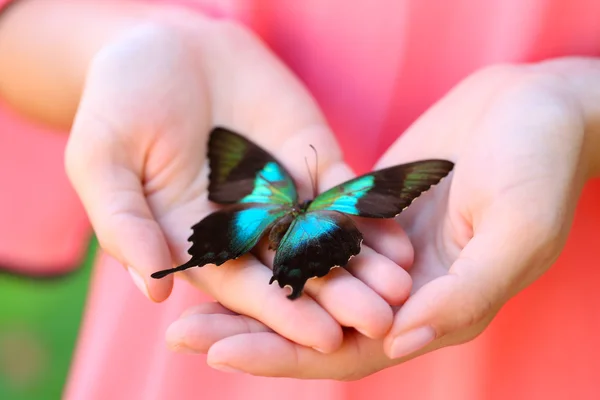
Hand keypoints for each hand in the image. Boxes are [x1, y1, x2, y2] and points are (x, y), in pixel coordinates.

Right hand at [64, 12, 412, 352]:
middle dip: (337, 296)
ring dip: (364, 262)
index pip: (243, 285)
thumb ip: (123, 223)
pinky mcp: (309, 158)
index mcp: (197, 240)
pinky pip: (342, 189)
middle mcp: (245, 227)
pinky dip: (369, 213)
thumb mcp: (102, 158)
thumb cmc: (120, 101)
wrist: (164, 45)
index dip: (282, 311)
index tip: (322, 337)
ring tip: (401, 287)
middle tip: (381, 323)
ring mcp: (282, 194)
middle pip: (295, 269)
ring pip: (327, 236)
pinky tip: (399, 235)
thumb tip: (153, 292)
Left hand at [166, 59, 597, 378]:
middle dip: (245, 327)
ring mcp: (378, 248)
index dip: (281, 356)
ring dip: (248, 280)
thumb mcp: (515, 234)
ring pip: (301, 275)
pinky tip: (228, 229)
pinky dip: (270, 233)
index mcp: (434, 311)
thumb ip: (463, 295)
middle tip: (178, 329)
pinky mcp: (365, 207)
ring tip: (188, 279)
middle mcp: (399, 290)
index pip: (345, 351)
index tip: (217, 355)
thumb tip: (398, 338)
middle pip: (309, 320)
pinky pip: (309, 226)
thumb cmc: (540, 170)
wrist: (534, 108)